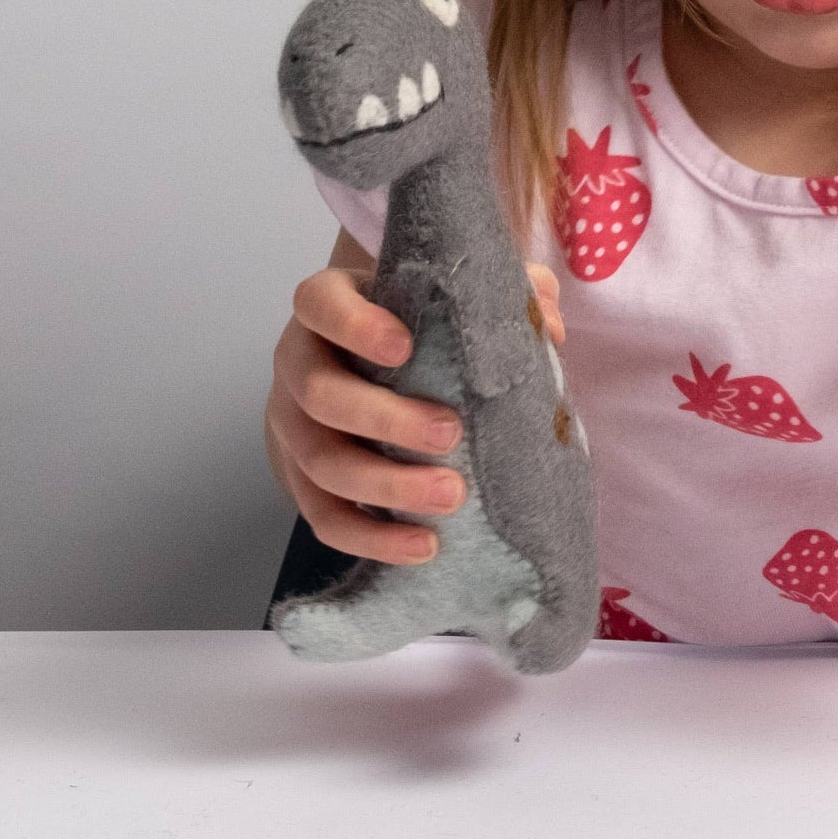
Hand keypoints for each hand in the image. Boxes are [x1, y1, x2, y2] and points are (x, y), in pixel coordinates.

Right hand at [264, 256, 565, 562]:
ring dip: (385, 486)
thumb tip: (549, 328)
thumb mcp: (455, 296)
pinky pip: (323, 518)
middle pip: (319, 394)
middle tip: (451, 434)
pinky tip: (424, 546)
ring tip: (450, 497)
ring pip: (320, 463)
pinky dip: (371, 538)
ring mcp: (289, 426)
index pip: (319, 304)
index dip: (353, 325)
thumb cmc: (418, 323)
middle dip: (385, 419)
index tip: (406, 348)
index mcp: (327, 306)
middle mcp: (297, 364)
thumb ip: (506, 292)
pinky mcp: (298, 480)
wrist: (365, 369)